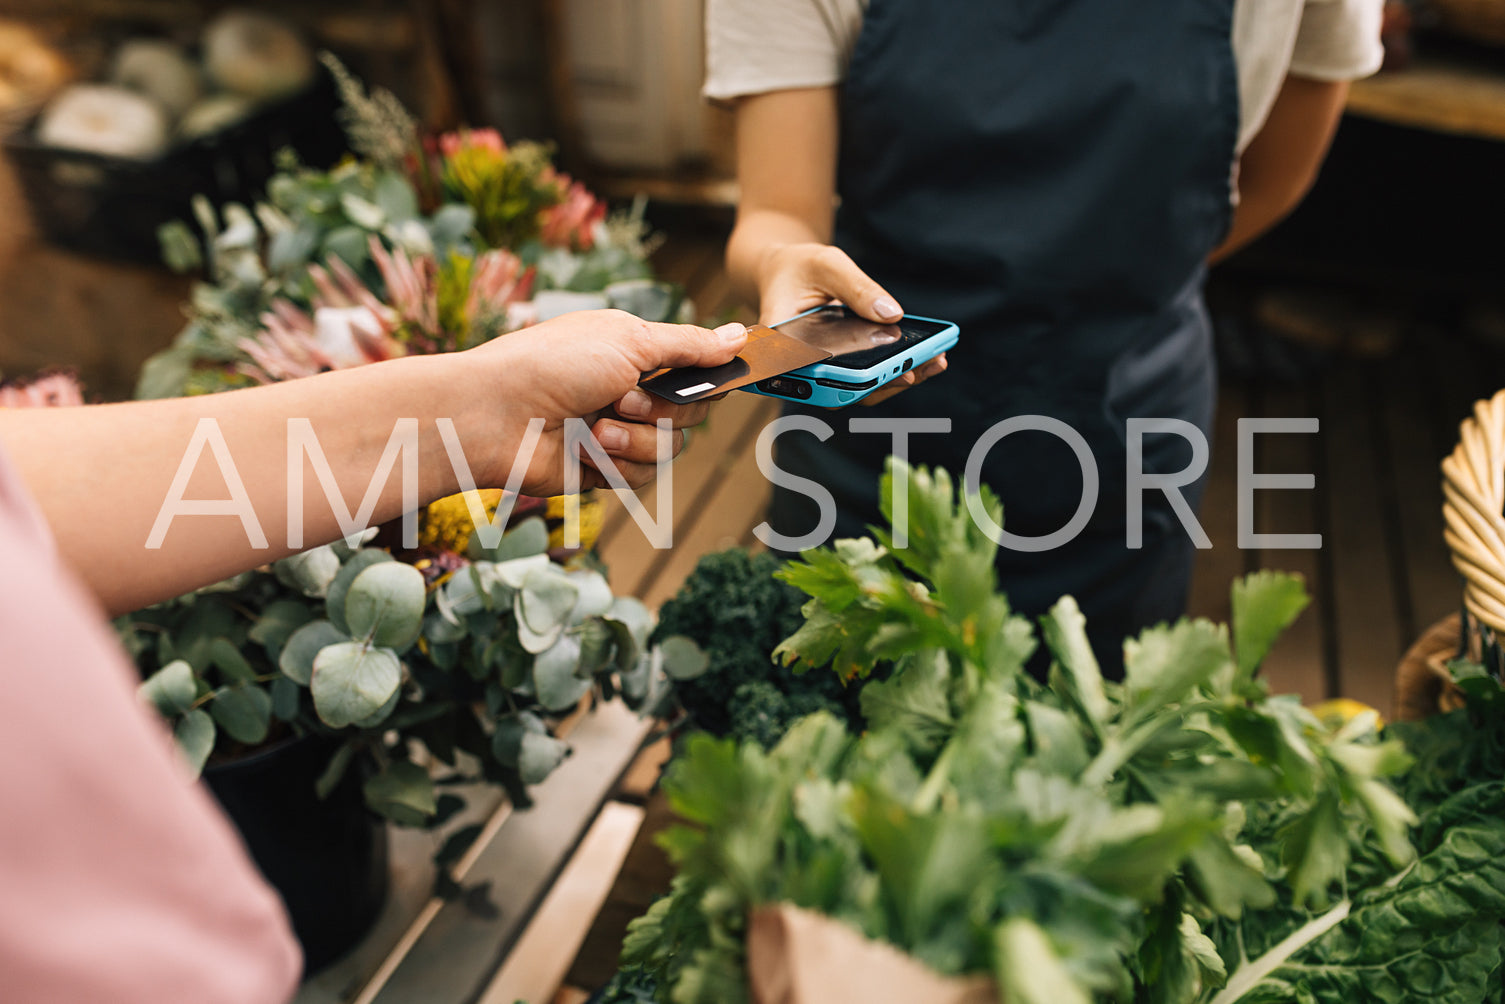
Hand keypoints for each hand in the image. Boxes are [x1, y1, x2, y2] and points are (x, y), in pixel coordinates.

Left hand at [473, 310, 746, 493]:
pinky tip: (584, 453)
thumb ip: (689, 344)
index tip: (726, 382)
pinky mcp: (603, 469)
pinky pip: (641, 476)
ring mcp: (617, 431)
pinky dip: (616, 466)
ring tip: (594, 430)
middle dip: (662, 411)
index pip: (696, 369)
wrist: (495, 417)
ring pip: (669, 449)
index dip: (711, 380)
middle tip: (623, 399)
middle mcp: (630, 391)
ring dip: (635, 441)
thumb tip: (740, 335)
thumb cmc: (551, 364)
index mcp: (636, 352)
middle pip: (691, 414)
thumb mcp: (629, 340)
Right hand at [756, 242, 946, 406]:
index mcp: (781, 344)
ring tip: (933, 364)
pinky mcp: (841, 370)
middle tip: (912, 372)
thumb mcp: (827, 265)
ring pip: (857, 391)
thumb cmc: (800, 267)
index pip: (806, 371)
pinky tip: (928, 358)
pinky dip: (897, 371)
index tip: (869, 374)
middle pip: (837, 390)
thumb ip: (857, 288)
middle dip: (878, 383)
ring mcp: (822, 373)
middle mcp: (798, 368)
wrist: (789, 273)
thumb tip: (893, 315)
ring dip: (895, 382)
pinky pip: (868, 380)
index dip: (836, 379)